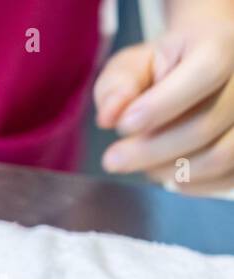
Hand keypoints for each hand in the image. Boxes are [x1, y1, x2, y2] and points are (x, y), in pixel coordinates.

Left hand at [95, 3, 233, 193]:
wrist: (212, 66)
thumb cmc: (168, 65)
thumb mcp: (136, 64)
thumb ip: (117, 85)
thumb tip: (109, 115)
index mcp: (224, 43)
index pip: (207, 71)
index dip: (162, 104)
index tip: (122, 126)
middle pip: (207, 124)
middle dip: (151, 150)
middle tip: (113, 160)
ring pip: (220, 156)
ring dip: (170, 170)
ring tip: (141, 163)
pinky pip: (228, 176)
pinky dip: (191, 183)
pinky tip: (166, 170)